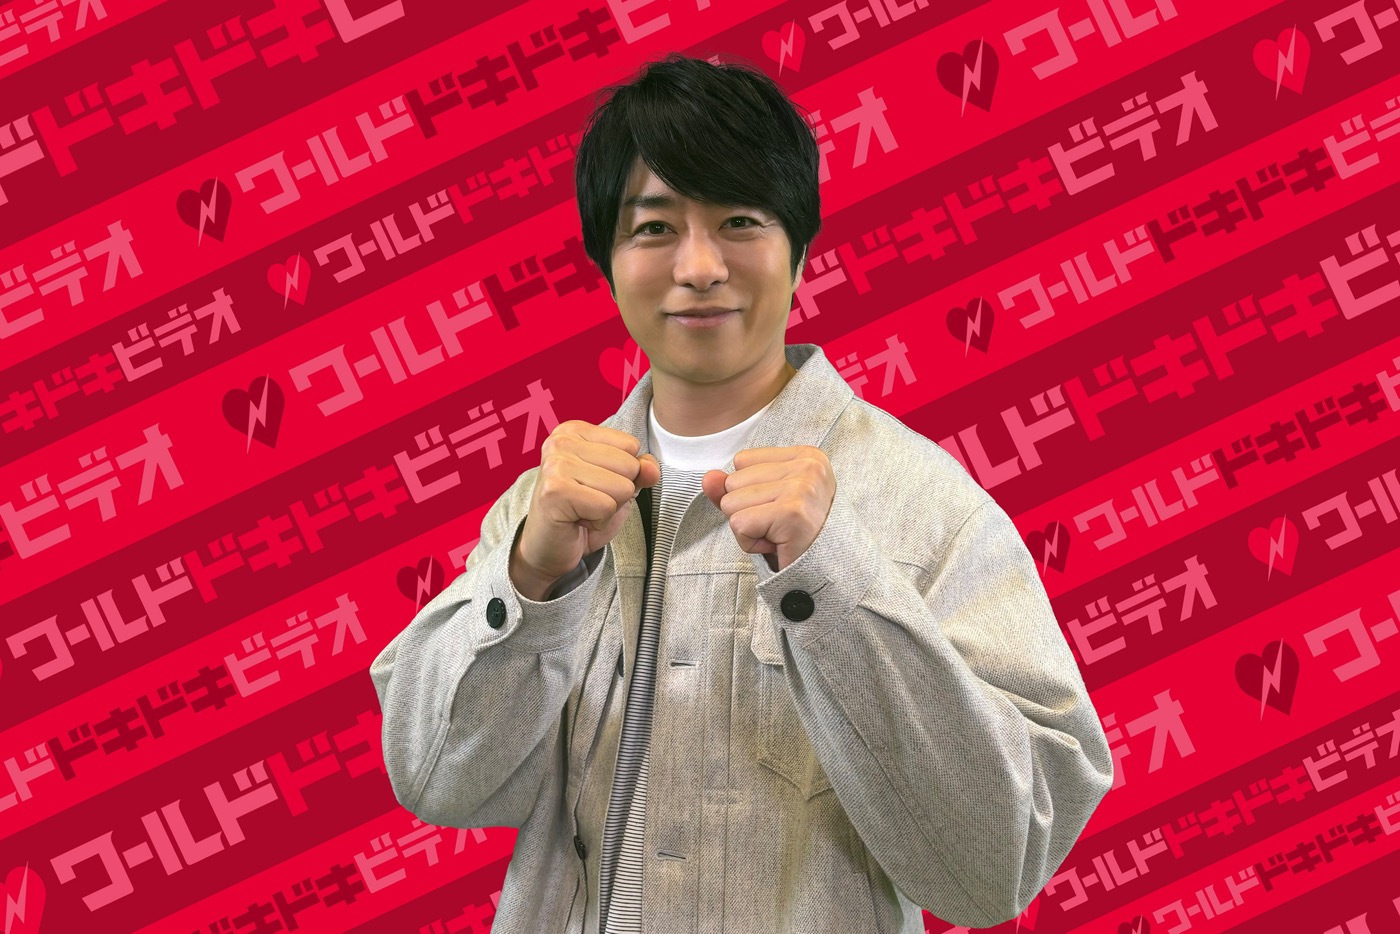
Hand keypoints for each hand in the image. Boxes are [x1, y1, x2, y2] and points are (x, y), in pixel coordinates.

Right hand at [512, 421, 659, 596]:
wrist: (548, 548)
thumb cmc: (582, 513)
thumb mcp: (619, 486)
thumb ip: (640, 471)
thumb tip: (652, 468)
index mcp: (574, 431)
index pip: (630, 445)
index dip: (623, 473)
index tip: (594, 485)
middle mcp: (561, 442)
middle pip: (629, 465)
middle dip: (617, 492)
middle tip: (588, 501)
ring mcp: (555, 465)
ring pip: (621, 487)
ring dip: (608, 508)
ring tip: (583, 510)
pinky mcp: (555, 491)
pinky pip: (607, 506)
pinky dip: (599, 521)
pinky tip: (578, 520)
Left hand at [701, 446, 835, 572]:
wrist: (826, 572)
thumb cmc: (795, 535)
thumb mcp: (763, 502)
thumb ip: (733, 487)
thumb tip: (708, 478)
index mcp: (806, 455)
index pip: (742, 461)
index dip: (750, 492)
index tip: (781, 509)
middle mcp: (808, 466)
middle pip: (733, 481)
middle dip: (747, 512)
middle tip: (779, 527)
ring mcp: (801, 488)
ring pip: (731, 503)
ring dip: (748, 529)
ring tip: (778, 536)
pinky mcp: (792, 513)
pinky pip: (739, 524)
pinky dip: (750, 543)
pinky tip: (776, 546)